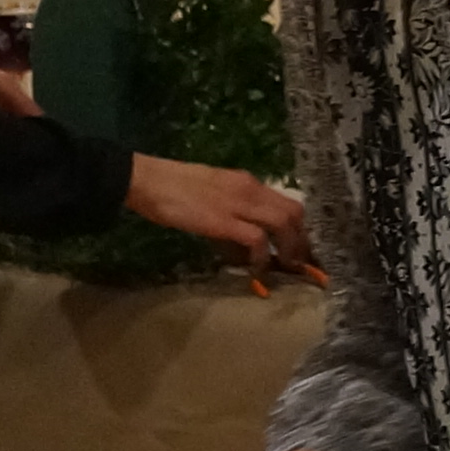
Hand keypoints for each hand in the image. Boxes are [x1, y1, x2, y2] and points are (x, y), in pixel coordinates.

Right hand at [126, 155, 312, 276]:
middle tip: (298, 265)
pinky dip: (262, 257)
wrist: (148, 179)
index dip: (298, 229)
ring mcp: (238, 203)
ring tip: (286, 269)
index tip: (298, 249)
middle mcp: (249, 189)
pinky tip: (256, 270)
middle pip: (294, 212)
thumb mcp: (213, 194)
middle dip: (301, 240)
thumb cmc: (173, 187)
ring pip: (283, 223)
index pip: (286, 203)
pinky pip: (256, 239)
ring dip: (290, 249)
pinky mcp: (223, 220)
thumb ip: (233, 211)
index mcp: (247, 183)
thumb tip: (243, 242)